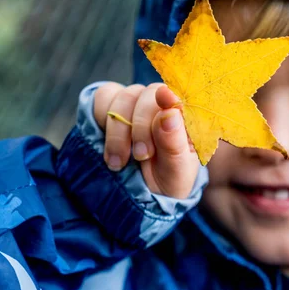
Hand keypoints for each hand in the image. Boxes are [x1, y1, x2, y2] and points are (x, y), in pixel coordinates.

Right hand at [93, 83, 198, 198]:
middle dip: (142, 126)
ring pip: (125, 97)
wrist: (139, 196)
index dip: (171, 97)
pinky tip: (109, 148)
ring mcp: (136, 102)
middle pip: (150, 94)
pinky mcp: (111, 105)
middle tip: (141, 156)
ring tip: (120, 162)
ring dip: (119, 130)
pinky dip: (103, 120)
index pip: (180, 97)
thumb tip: (169, 114)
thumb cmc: (166, 180)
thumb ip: (174, 143)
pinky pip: (103, 97)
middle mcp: (161, 104)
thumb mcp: (175, 171)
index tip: (165, 98)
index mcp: (185, 118)